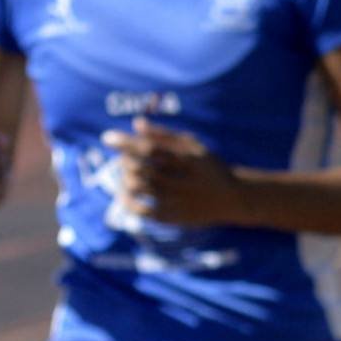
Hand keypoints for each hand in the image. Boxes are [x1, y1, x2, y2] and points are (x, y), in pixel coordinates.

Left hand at [98, 116, 241, 226]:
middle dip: (125, 161)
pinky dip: (129, 203)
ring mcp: (179, 201)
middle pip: (142, 169)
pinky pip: (144, 212)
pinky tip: (123, 195)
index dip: (126, 143)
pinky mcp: (176, 217)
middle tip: (123, 158)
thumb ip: (166, 135)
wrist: (234, 198)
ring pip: (140, 189)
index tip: (107, 138)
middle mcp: (184, 181)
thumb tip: (136, 123)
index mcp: (188, 159)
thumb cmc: (208, 167)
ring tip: (124, 173)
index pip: (150, 149)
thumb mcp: (194, 146)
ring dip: (124, 179)